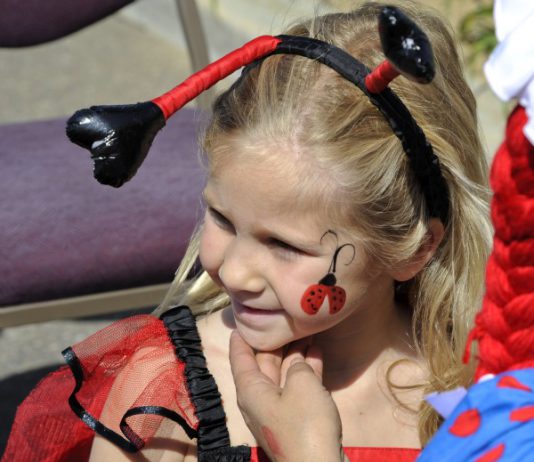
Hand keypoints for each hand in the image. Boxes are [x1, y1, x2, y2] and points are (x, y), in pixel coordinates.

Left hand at [229, 331, 347, 461]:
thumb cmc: (305, 423)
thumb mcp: (302, 384)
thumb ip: (298, 366)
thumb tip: (298, 362)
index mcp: (250, 389)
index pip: (240, 357)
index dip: (241, 337)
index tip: (242, 319)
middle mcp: (260, 397)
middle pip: (264, 362)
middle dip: (275, 340)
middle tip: (284, 318)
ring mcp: (279, 409)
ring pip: (284, 373)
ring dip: (295, 353)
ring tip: (306, 330)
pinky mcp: (297, 417)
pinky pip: (298, 386)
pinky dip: (307, 369)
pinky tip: (317, 351)